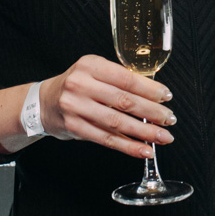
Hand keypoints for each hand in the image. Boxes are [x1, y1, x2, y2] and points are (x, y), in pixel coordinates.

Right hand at [39, 54, 175, 159]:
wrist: (44, 102)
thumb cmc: (77, 86)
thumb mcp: (94, 71)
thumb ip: (118, 78)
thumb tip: (154, 94)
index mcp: (90, 65)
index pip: (126, 78)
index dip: (149, 89)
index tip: (166, 96)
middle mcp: (80, 85)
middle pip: (124, 101)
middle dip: (152, 112)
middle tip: (170, 119)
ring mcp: (75, 107)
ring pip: (117, 123)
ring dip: (144, 132)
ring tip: (162, 137)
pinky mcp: (74, 128)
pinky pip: (106, 139)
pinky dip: (128, 146)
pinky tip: (144, 150)